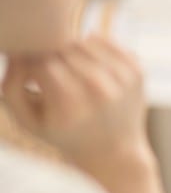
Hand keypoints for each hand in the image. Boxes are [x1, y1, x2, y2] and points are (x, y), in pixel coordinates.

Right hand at [2, 36, 148, 177]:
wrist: (115, 152)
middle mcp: (98, 90)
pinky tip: (92, 68)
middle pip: (62, 48)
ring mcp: (121, 79)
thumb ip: (11, 85)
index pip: (39, 60)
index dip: (30, 64)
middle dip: (52, 57)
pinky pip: (105, 40)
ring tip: (72, 74)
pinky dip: (93, 47)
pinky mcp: (136, 70)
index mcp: (69, 104)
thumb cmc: (64, 134)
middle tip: (55, 77)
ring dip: (72, 51)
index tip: (33, 78)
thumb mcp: (28, 120)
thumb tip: (17, 50)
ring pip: (82, 40)